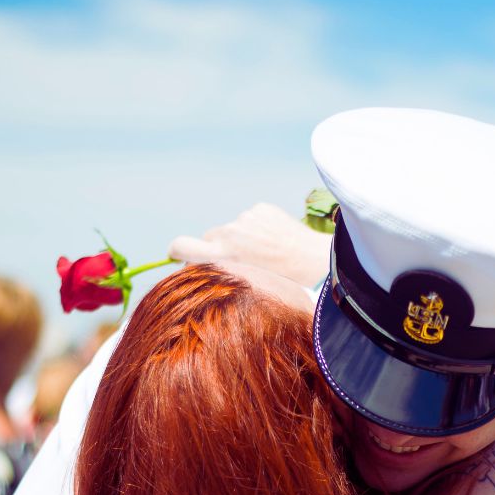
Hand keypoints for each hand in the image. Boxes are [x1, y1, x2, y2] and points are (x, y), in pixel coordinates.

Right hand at [169, 203, 331, 287]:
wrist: (317, 263)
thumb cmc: (282, 284)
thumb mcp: (245, 286)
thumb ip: (222, 273)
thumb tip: (202, 266)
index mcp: (222, 256)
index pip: (181, 246)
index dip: (177, 250)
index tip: (178, 254)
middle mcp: (229, 233)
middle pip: (210, 237)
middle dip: (220, 247)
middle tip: (244, 262)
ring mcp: (245, 218)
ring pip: (234, 229)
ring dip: (244, 238)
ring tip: (269, 254)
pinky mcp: (261, 209)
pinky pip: (252, 219)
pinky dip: (260, 229)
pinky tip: (278, 242)